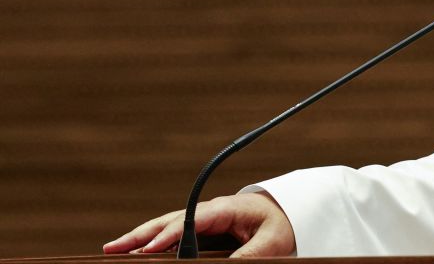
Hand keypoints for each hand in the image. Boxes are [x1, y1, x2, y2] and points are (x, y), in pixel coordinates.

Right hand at [102, 192, 296, 257]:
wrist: (290, 212)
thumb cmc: (283, 223)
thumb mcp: (272, 242)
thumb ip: (248, 256)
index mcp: (225, 209)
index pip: (191, 220)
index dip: (169, 234)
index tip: (150, 248)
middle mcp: (210, 211)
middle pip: (169, 221)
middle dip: (141, 235)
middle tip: (113, 248)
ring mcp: (205, 220)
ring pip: (167, 227)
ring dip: (141, 238)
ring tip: (114, 249)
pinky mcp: (205, 229)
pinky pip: (175, 235)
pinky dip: (154, 242)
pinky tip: (139, 252)